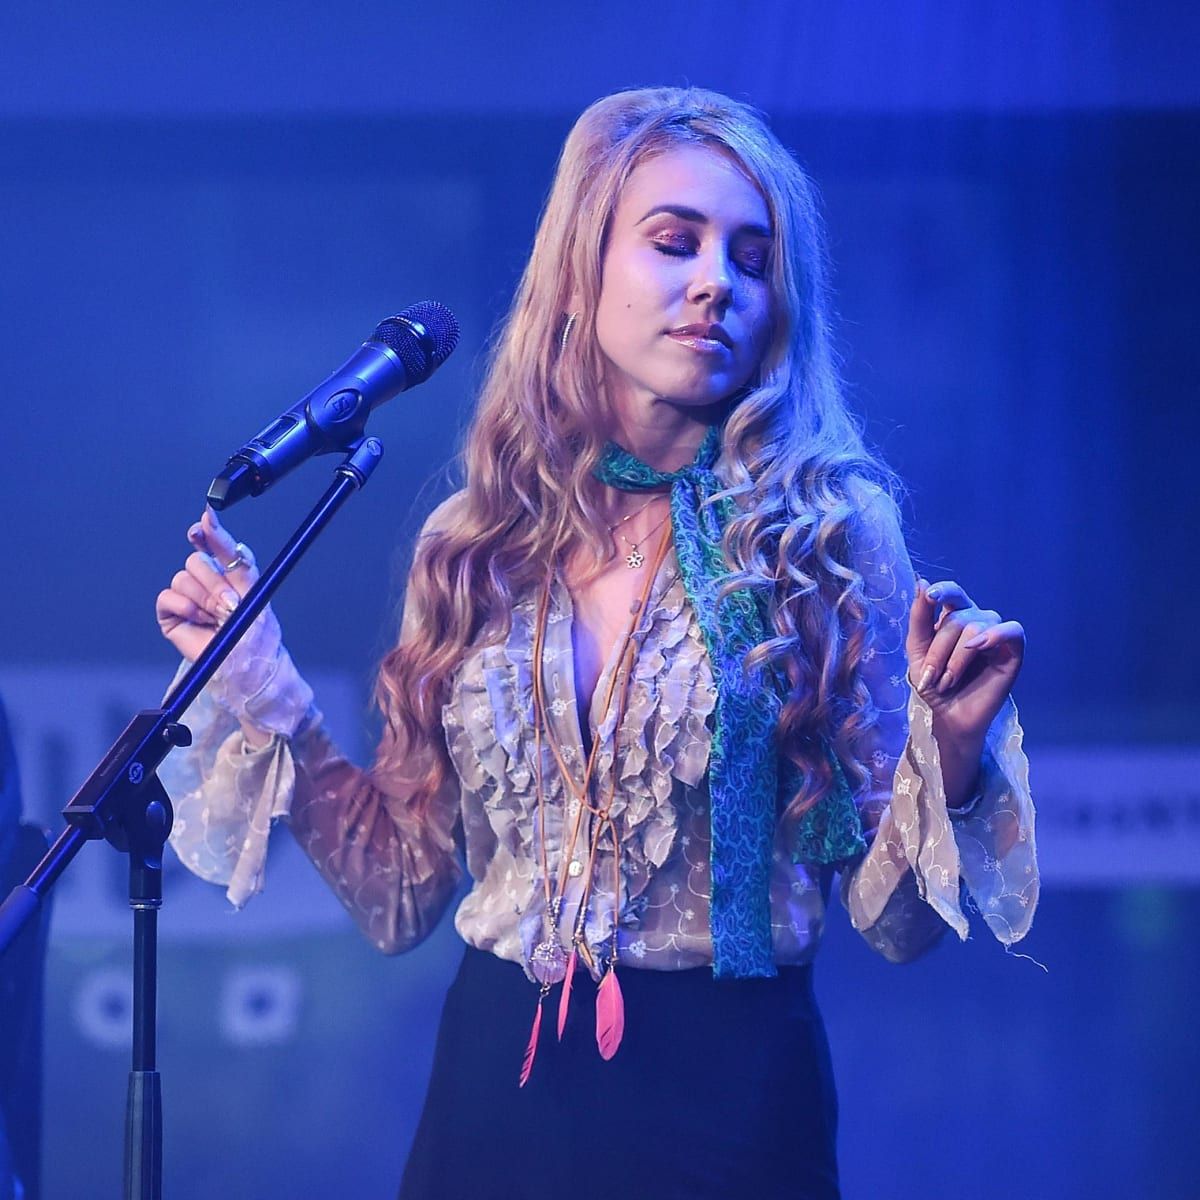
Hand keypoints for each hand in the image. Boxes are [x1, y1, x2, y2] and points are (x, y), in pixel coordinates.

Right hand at [156, 507, 259, 662]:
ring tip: (217, 617)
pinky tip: (198, 619)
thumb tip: (215, 526)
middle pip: (197, 560)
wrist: (244, 665)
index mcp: (229, 573)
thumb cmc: (253, 633)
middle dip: (214, 582)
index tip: (205, 524)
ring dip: (203, 599)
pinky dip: (184, 606)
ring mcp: (188, 596)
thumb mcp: (253, 591)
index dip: (208, 532)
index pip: (215, 544)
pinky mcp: (172, 613)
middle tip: (228, 604)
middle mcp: (208, 581)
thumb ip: (236, 558)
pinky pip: (167, 596)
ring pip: (182, 578)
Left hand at [906, 578, 1024, 747]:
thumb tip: (922, 580)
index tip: (930, 596)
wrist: (947, 716)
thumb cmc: (933, 683)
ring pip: (977, 626)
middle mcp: (977, 621)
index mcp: (953, 617)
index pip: (952, 592)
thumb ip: (919, 618)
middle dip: (939, 650)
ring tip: (948, 682)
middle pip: (958, 618)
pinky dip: (995, 635)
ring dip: (956, 658)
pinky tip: (978, 646)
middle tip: (932, 678)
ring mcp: (996, 635)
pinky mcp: (1013, 652)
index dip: (943, 590)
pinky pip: (1012, 630)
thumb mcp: (917, 649)